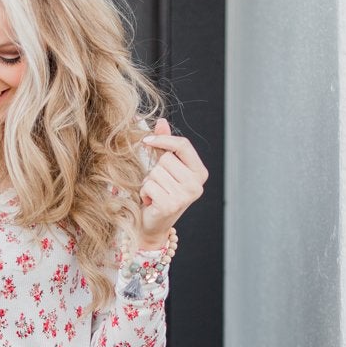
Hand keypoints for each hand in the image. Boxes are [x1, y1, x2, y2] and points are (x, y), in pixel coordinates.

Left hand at [136, 117, 208, 246]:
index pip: (183, 145)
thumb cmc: (160, 193)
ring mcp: (185, 196)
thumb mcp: (165, 168)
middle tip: (159, 185)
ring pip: (155, 172)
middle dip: (155, 170)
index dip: (163, 139)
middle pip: (166, 159)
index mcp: (200, 173)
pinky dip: (144, 193)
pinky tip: (151, 202)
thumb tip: (161, 121)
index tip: (146, 140)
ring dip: (149, 182)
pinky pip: (148, 185)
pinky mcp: (170, 205)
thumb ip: (165, 145)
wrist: (154, 225)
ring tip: (156, 194)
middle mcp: (196, 184)